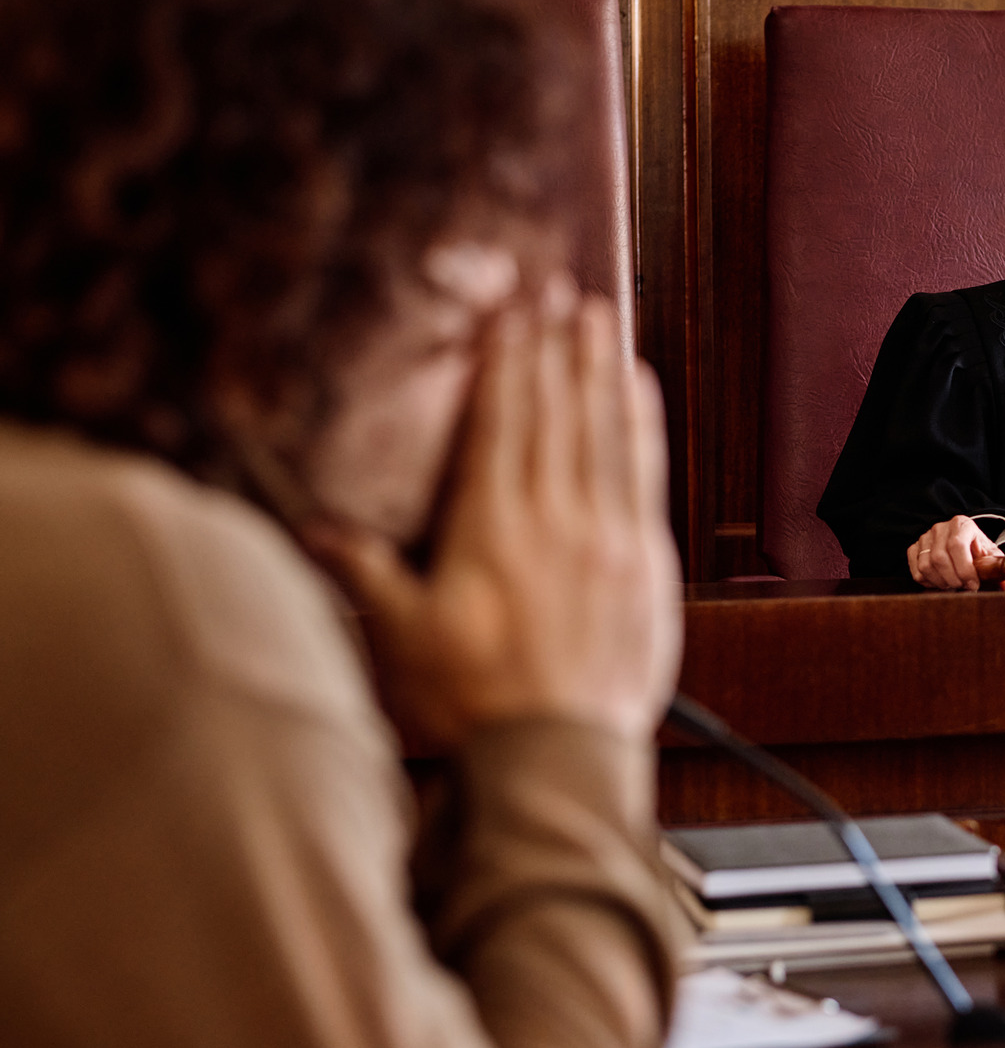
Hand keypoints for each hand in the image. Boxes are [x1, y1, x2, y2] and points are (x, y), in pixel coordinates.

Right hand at [307, 295, 682, 751]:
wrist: (560, 757)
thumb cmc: (477, 706)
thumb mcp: (404, 640)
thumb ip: (366, 574)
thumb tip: (316, 530)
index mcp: (492, 529)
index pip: (500, 423)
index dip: (505, 361)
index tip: (509, 313)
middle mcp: (554, 520)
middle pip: (555, 412)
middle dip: (553, 346)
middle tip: (557, 290)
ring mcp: (607, 537)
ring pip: (605, 431)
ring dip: (600, 369)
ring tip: (599, 316)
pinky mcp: (644, 562)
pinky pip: (645, 474)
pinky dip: (642, 424)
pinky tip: (639, 389)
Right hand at [908, 515, 1004, 591]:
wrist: (962, 541)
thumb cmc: (976, 550)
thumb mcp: (989, 555)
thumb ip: (997, 569)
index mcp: (961, 525)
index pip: (957, 545)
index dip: (964, 569)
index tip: (973, 584)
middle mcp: (940, 528)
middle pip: (939, 558)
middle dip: (953, 579)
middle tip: (963, 588)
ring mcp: (925, 537)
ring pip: (926, 566)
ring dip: (941, 582)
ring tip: (953, 586)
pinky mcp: (914, 548)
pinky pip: (916, 571)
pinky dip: (928, 582)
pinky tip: (941, 582)